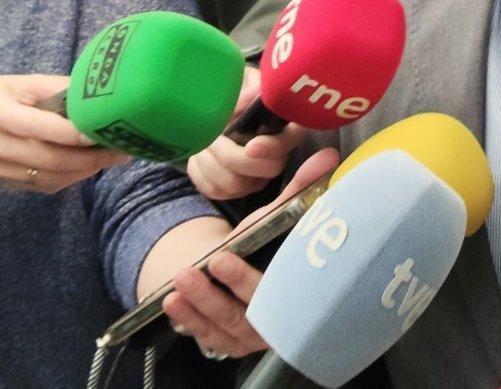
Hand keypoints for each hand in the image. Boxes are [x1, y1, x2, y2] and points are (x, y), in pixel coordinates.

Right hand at [0, 74, 129, 192]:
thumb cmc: (0, 96)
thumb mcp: (24, 84)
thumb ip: (58, 89)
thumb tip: (99, 97)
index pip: (43, 128)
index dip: (78, 134)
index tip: (109, 132)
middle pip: (50, 159)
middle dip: (92, 158)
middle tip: (121, 151)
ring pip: (49, 177)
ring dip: (85, 170)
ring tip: (112, 158)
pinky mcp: (2, 181)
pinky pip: (43, 186)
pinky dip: (71, 178)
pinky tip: (89, 166)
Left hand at [162, 147, 339, 358]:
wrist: (241, 270)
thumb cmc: (266, 244)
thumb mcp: (277, 217)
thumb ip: (300, 191)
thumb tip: (328, 156)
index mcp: (298, 291)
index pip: (277, 294)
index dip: (247, 280)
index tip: (221, 258)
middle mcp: (277, 321)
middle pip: (248, 316)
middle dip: (216, 296)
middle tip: (192, 270)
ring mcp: (249, 336)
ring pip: (224, 326)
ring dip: (199, 303)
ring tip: (180, 276)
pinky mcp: (225, 342)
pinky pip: (207, 336)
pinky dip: (188, 320)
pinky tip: (172, 301)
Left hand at [187, 66, 306, 199]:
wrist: (216, 108)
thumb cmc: (237, 91)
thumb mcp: (244, 80)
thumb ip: (249, 87)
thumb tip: (253, 94)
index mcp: (287, 128)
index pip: (288, 143)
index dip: (271, 148)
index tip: (251, 146)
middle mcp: (277, 158)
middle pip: (265, 171)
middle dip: (231, 156)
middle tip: (212, 138)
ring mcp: (256, 178)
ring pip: (235, 185)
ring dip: (210, 163)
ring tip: (200, 142)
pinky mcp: (234, 190)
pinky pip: (214, 191)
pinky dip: (199, 172)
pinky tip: (198, 155)